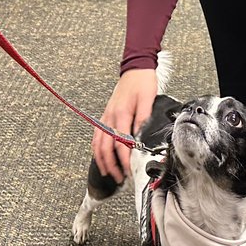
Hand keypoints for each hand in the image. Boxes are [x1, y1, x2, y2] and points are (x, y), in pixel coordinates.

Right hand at [93, 68, 157, 182]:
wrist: (135, 68)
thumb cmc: (142, 82)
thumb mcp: (148, 100)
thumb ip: (143, 120)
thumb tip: (140, 138)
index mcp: (121, 114)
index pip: (120, 143)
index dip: (123, 160)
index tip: (128, 170)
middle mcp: (110, 117)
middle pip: (105, 147)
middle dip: (111, 165)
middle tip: (118, 177)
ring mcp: (106, 116)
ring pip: (98, 143)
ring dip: (102, 160)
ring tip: (108, 172)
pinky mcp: (105, 115)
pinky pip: (97, 136)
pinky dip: (97, 149)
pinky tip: (100, 156)